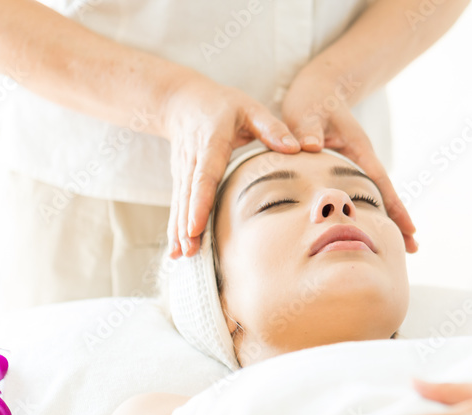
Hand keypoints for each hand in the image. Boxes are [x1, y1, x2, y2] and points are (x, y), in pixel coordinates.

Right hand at [161, 72, 301, 258]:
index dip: (199, 201)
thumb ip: (272, 127)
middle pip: (189, 196)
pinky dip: (175, 229)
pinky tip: (177, 251)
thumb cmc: (222, 105)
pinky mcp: (181, 180)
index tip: (196, 225)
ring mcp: (184, 171)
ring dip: (179, 231)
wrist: (182, 100)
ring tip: (182, 257)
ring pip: (181, 204)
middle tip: (190, 251)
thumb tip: (296, 148)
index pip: (204, 176)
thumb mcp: (249, 108)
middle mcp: (193, 160)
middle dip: (187, 225)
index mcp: (211, 143)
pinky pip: (179, 206)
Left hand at [281, 71, 416, 252]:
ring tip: (400, 248)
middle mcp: (363, 160)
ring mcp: (358, 165)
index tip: (409, 228)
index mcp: (359, 149)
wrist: (318, 88)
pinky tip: (368, 229)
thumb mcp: (308, 111)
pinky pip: (361, 194)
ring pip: (375, 197)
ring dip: (387, 220)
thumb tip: (311, 147)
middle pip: (385, 195)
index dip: (394, 206)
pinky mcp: (348, 169)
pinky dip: (368, 212)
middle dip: (399, 221)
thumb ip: (308, 128)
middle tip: (413, 250)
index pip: (380, 183)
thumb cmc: (313, 100)